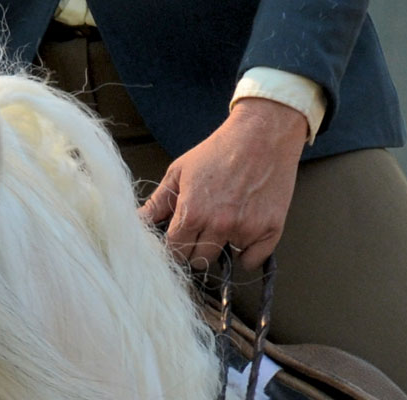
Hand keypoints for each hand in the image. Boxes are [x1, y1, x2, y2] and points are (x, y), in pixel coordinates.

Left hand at [138, 98, 307, 270]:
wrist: (264, 131)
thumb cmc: (220, 149)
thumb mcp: (180, 171)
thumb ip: (157, 202)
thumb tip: (137, 223)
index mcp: (193, 212)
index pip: (174, 252)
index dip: (174, 247)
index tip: (179, 238)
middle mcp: (219, 225)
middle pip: (198, 261)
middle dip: (196, 249)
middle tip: (202, 230)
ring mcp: (246, 229)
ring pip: (223, 261)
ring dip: (220, 248)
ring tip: (224, 224)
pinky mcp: (270, 229)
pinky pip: (252, 261)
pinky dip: (248, 253)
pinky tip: (244, 234)